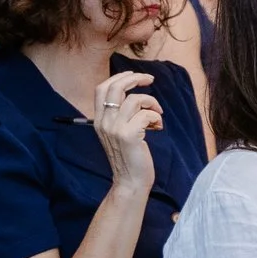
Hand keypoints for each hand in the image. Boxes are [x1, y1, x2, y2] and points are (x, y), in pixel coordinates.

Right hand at [92, 70, 163, 194]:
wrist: (130, 181)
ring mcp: (115, 129)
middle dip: (135, 79)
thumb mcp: (117, 133)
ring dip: (151, 102)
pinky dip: (156, 117)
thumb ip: (119, 115)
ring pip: (134, 99)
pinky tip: (158, 127)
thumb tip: (132, 93)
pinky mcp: (129, 135)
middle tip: (150, 80)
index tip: (134, 76)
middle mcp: (104, 122)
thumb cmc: (129, 156)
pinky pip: (147, 114)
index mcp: (99, 120)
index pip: (101, 88)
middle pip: (116, 87)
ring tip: (157, 114)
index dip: (118, 77)